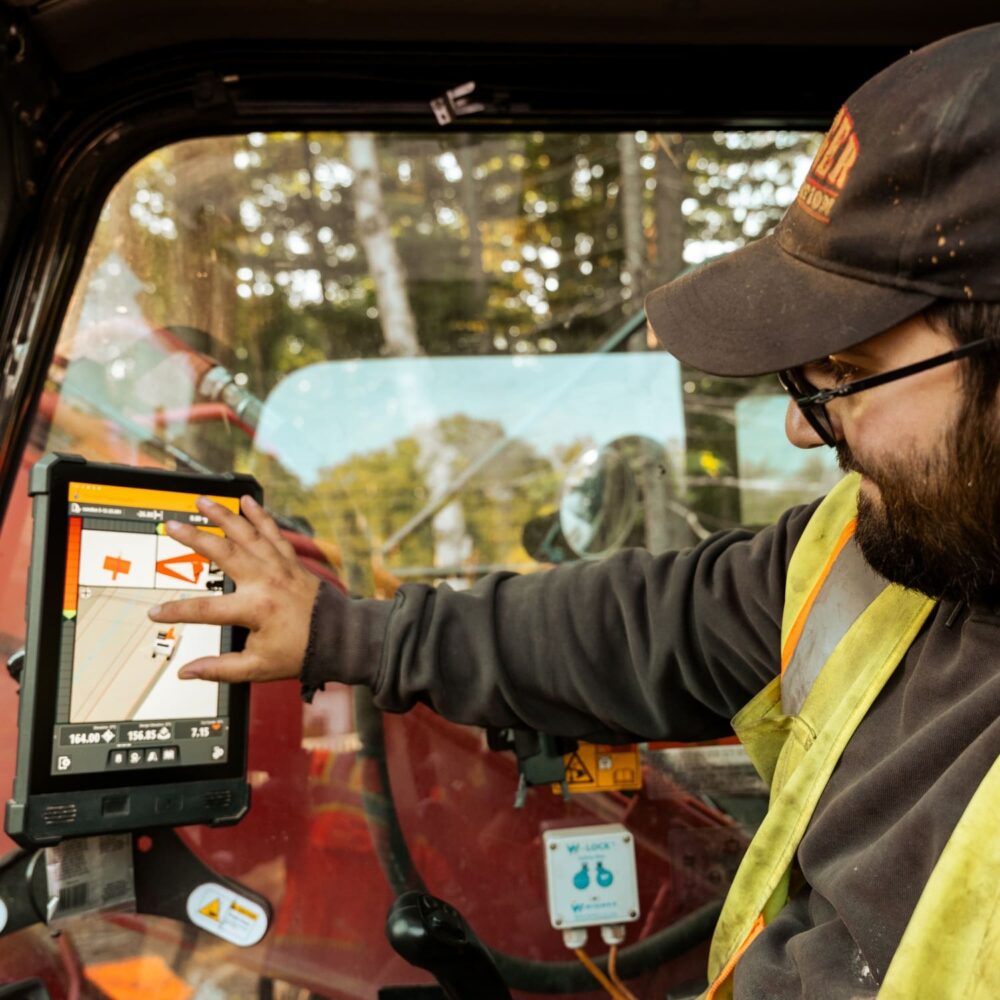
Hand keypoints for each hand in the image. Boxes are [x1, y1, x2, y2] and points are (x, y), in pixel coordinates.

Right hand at [148, 494, 319, 682]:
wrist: (340, 637)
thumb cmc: (301, 651)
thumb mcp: (258, 668)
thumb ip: (220, 669)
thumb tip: (187, 672)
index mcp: (256, 609)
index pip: (206, 610)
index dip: (177, 611)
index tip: (155, 612)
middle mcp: (266, 581)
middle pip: (223, 554)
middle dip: (195, 538)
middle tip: (172, 526)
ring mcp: (280, 567)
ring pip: (247, 534)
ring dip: (223, 516)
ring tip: (202, 501)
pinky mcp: (291, 561)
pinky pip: (273, 532)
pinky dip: (260, 515)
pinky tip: (246, 500)